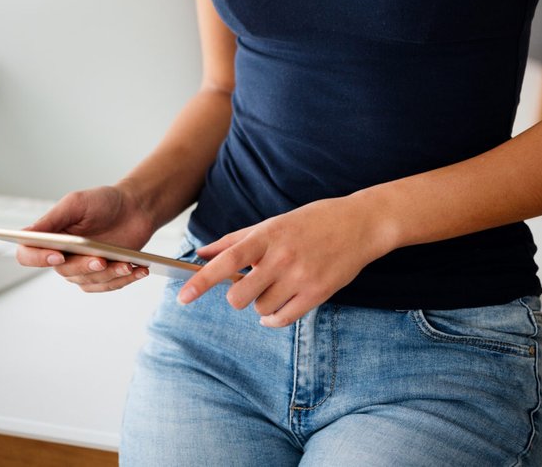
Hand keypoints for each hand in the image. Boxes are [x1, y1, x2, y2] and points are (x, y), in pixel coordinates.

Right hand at [14, 185, 156, 292]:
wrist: (135, 208)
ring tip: (127, 263)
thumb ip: (52, 219)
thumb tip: (25, 234)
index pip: (28, 254)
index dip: (38, 258)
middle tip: (102, 259)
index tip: (59, 254)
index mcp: (49, 236)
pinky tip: (138, 270)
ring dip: (109, 274)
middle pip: (63, 271)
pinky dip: (124, 279)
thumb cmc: (103, 202)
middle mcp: (62, 255)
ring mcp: (82, 267)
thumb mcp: (76, 203)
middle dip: (84, 266)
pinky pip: (107, 286)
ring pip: (88, 281)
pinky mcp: (102, 276)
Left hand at [176, 195, 390, 326]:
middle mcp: (281, 257)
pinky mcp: (318, 294)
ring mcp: (300, 277)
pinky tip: (274, 310)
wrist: (358, 224)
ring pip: (261, 309)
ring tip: (273, 288)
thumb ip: (233, 240)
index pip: (226, 262)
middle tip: (246, 286)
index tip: (183, 296)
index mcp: (266, 236)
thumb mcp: (270, 224)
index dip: (202, 281)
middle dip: (236, 297)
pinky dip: (273, 319)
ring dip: (260, 304)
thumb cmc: (310, 222)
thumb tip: (200, 253)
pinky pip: (283, 319)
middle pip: (240, 296)